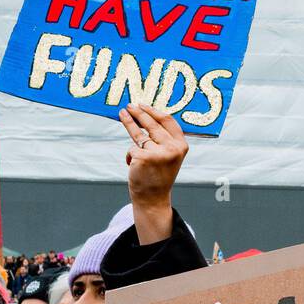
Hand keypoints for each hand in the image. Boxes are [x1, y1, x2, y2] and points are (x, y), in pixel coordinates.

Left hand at [119, 103, 187, 244]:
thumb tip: (146, 116)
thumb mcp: (168, 155)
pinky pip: (132, 148)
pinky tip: (134, 165)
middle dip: (139, 113)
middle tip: (129, 105)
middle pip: (153, 124)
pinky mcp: (144, 157)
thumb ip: (163, 139)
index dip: (154, 111)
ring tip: (121, 114)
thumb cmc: (158, 176)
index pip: (168, 121)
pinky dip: (130, 156)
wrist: (153, 198)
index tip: (143, 105)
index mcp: (181, 145)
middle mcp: (172, 148)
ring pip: (140, 135)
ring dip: (129, 123)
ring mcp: (158, 152)